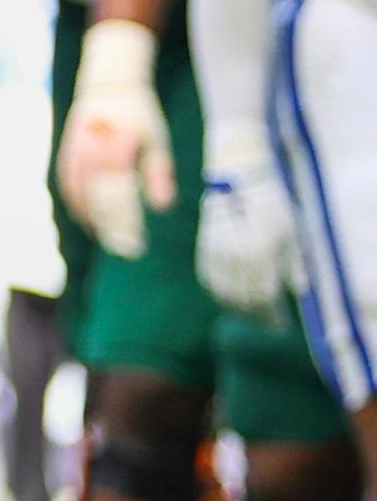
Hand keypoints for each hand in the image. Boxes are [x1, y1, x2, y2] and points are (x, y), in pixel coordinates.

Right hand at [55, 16, 172, 261]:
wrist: (107, 89)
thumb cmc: (139, 117)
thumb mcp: (156, 142)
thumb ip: (158, 175)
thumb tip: (161, 209)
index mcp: (118, 151)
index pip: (121, 199)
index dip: (126, 224)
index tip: (136, 245)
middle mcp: (92, 155)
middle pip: (99, 202)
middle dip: (111, 228)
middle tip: (125, 249)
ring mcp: (75, 157)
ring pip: (81, 198)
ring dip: (93, 221)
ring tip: (107, 238)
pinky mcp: (66, 158)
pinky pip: (68, 189)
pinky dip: (77, 206)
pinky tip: (89, 219)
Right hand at [197, 148, 302, 315]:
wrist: (240, 175)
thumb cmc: (273, 203)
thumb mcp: (293, 231)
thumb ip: (295, 262)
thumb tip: (297, 290)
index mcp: (261, 252)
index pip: (263, 295)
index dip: (271, 313)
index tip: (280, 325)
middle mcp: (235, 254)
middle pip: (242, 297)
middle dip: (255, 314)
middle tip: (266, 323)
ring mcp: (216, 251)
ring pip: (223, 291)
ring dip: (236, 306)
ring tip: (249, 314)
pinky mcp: (203, 247)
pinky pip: (209, 279)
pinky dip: (219, 292)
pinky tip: (229, 298)